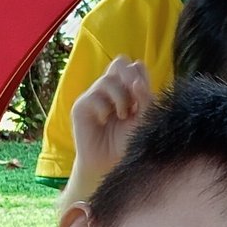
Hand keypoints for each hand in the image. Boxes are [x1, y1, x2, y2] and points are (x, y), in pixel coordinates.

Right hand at [71, 57, 152, 182]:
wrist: (110, 164)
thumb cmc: (129, 142)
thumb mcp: (144, 120)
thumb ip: (145, 99)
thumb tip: (137, 82)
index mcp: (128, 89)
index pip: (135, 67)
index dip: (141, 77)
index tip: (144, 99)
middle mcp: (110, 89)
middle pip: (120, 62)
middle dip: (130, 78)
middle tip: (134, 101)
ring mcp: (94, 95)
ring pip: (108, 80)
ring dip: (120, 98)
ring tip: (123, 116)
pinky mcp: (81, 106)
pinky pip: (94, 96)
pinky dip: (104, 109)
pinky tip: (105, 121)